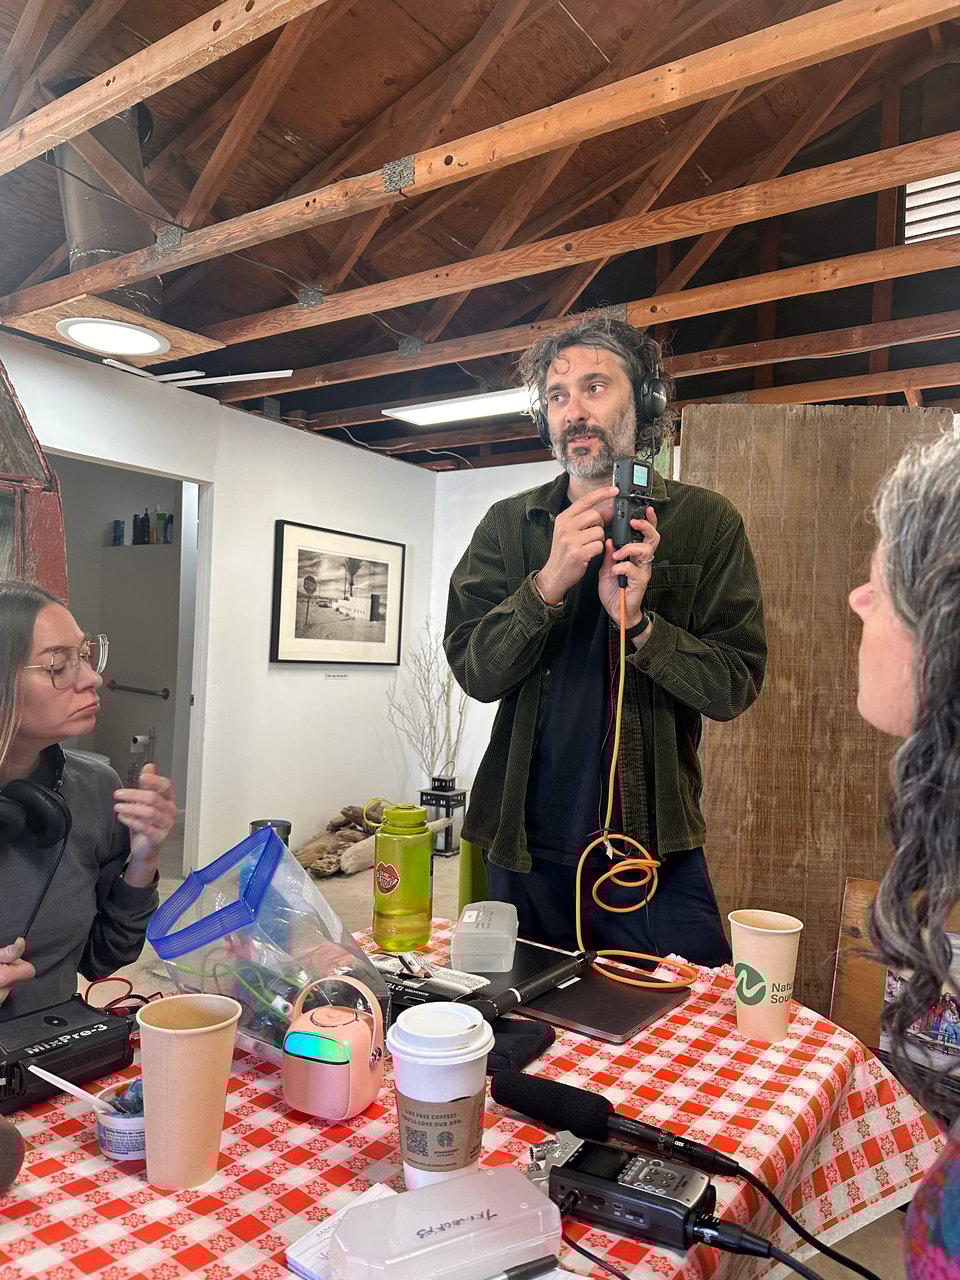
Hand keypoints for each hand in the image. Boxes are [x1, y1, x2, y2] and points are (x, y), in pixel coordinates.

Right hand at [0, 938, 34, 1005]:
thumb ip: (7, 952)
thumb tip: (21, 942)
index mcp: (5, 978)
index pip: (29, 971)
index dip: (20, 964)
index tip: (11, 962)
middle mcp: (3, 993)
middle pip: (18, 980)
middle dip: (9, 973)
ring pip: (9, 989)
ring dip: (3, 983)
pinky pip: (2, 997)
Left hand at [114, 763, 175, 878]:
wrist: (146, 848)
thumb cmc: (146, 823)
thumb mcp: (146, 802)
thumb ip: (148, 784)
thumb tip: (149, 766)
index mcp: (167, 800)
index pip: (165, 786)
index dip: (154, 780)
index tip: (141, 777)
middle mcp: (169, 811)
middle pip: (153, 798)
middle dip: (134, 794)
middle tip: (118, 794)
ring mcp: (165, 825)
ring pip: (149, 812)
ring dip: (130, 808)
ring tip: (118, 807)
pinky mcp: (157, 837)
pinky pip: (145, 827)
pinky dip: (131, 821)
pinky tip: (122, 817)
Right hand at [537, 486, 617, 602]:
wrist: (555, 573)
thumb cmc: (565, 552)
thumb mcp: (572, 532)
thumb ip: (589, 520)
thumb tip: (609, 509)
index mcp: (563, 518)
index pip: (585, 500)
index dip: (602, 493)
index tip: (615, 490)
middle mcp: (565, 526)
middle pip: (595, 515)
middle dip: (599, 525)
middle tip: (591, 535)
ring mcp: (570, 539)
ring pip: (599, 531)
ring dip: (599, 540)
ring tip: (588, 546)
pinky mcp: (578, 552)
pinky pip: (599, 545)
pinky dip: (597, 550)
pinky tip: (588, 554)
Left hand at [599, 506, 659, 625]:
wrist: (616, 610)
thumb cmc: (614, 589)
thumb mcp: (607, 568)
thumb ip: (609, 554)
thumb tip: (608, 540)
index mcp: (635, 554)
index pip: (645, 534)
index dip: (649, 521)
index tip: (647, 509)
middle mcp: (642, 560)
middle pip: (652, 538)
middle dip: (645, 527)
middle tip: (634, 523)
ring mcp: (643, 570)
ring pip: (645, 550)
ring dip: (629, 549)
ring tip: (617, 555)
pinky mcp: (640, 582)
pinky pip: (634, 569)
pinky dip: (622, 567)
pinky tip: (614, 571)